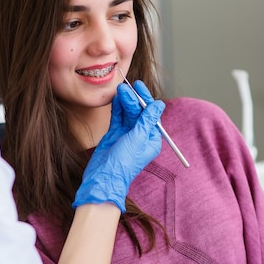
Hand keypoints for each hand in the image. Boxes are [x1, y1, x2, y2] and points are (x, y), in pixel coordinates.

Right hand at [72, 81, 164, 212]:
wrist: (103, 176)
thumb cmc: (124, 162)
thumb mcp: (138, 138)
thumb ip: (147, 120)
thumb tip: (159, 104)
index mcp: (151, 139)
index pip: (151, 114)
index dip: (146, 99)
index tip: (139, 87)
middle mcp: (140, 135)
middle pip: (139, 112)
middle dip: (133, 99)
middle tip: (127, 86)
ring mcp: (127, 134)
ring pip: (127, 113)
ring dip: (124, 101)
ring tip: (120, 89)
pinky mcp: (114, 134)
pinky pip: (117, 117)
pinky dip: (117, 108)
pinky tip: (116, 98)